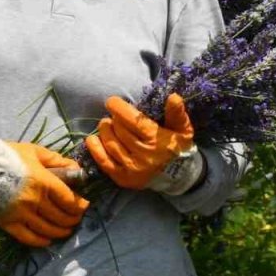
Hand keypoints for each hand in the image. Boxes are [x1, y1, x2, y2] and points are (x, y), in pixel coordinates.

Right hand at [0, 138, 88, 247]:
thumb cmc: (8, 156)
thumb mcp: (34, 151)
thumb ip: (57, 160)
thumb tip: (76, 169)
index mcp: (43, 181)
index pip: (69, 201)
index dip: (80, 205)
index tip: (83, 206)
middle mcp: (34, 200)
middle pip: (61, 217)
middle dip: (73, 220)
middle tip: (75, 218)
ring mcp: (21, 213)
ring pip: (48, 229)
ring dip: (61, 232)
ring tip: (65, 230)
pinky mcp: (8, 223)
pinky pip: (29, 238)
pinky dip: (41, 241)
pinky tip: (48, 240)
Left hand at [86, 94, 204, 194]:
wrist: (178, 177)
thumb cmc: (176, 148)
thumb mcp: (182, 130)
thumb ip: (176, 114)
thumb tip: (173, 97)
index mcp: (157, 141)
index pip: (131, 120)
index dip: (118, 107)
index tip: (112, 102)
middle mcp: (144, 156)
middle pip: (119, 129)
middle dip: (114, 119)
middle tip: (115, 116)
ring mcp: (132, 169)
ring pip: (110, 143)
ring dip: (104, 130)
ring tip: (107, 125)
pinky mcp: (123, 178)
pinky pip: (104, 162)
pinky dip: (95, 149)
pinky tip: (93, 139)